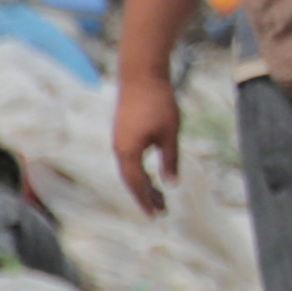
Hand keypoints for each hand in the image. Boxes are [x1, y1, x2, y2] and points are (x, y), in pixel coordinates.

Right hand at [113, 75, 180, 217]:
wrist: (142, 75)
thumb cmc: (158, 103)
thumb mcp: (170, 134)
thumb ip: (170, 159)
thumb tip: (172, 184)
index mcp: (128, 151)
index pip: (137, 183)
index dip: (147, 200)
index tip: (157, 215)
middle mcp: (119, 148)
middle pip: (131, 179)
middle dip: (145, 196)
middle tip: (161, 211)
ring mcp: (119, 139)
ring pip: (130, 169)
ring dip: (143, 184)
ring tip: (160, 196)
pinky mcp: (123, 131)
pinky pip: (129, 158)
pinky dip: (140, 170)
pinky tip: (152, 174)